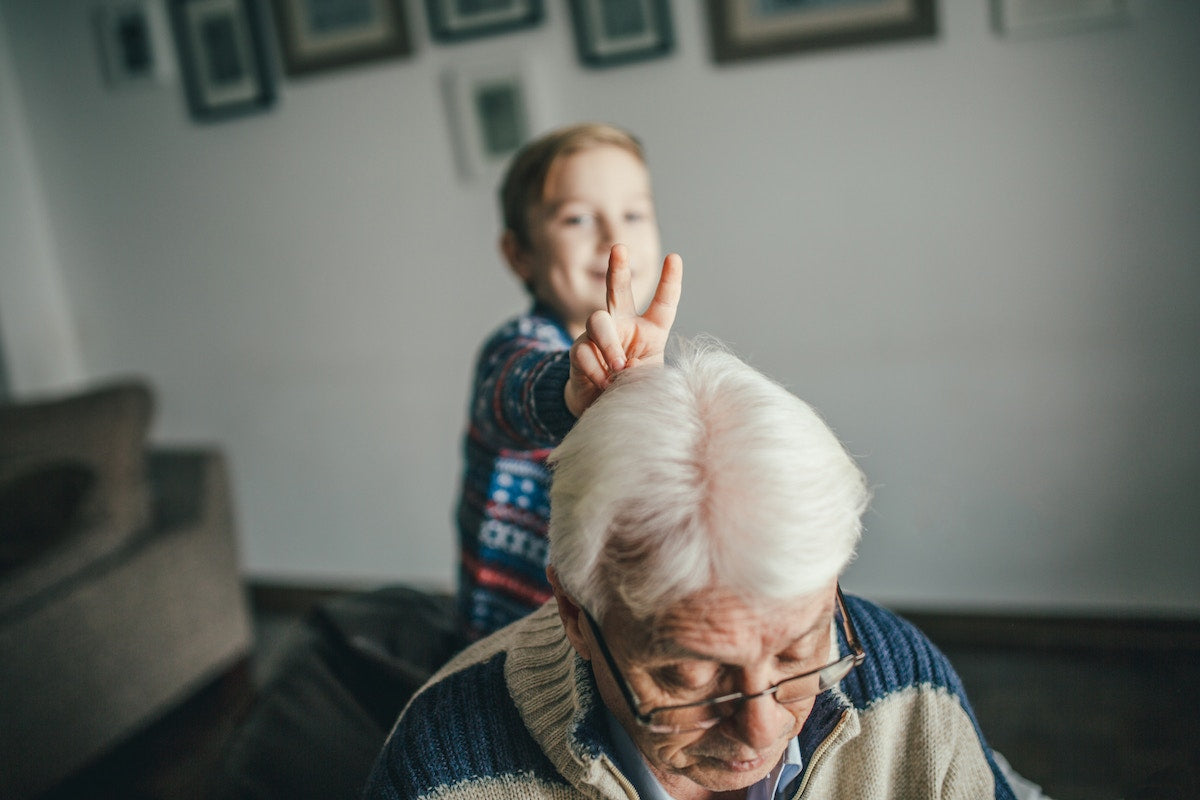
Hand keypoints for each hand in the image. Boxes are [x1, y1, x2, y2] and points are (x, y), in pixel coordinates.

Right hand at [564, 244, 682, 416]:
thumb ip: (643, 372)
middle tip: (619, 249)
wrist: (602, 408)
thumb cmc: (631, 390)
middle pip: (618, 291)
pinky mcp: (579, 352)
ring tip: (619, 367)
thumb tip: (620, 366)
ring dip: (609, 344)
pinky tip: (603, 384)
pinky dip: (596, 369)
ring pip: (598, 321)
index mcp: (649, 331)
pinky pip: (584, 352)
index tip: (674, 258)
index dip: (669, 281)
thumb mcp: (649, 382)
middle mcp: (623, 326)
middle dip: (618, 268)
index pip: (662, 304)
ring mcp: (597, 337)